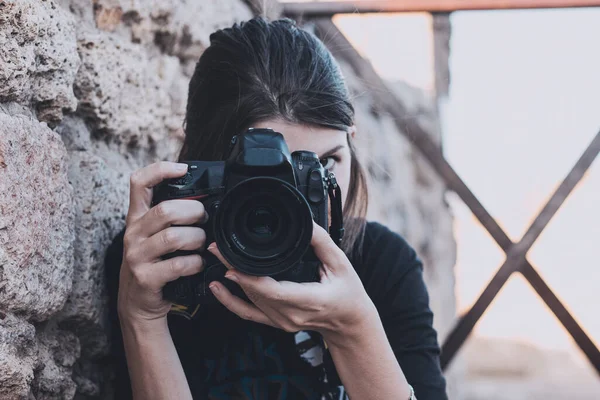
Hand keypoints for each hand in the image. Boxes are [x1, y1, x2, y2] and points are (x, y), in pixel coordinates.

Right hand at [118, 161, 207, 324]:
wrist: (138, 304)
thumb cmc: (154, 264)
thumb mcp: (154, 236)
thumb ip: (169, 218)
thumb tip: (203, 200)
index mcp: (137, 218)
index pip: (139, 183)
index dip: (161, 170)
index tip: (183, 169)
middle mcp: (133, 233)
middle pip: (165, 210)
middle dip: (194, 212)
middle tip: (204, 220)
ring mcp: (137, 256)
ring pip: (174, 237)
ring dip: (196, 239)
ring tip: (201, 245)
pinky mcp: (146, 277)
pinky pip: (178, 264)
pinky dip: (195, 263)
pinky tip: (197, 265)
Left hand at [207, 222, 377, 341]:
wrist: (349, 323)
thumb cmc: (348, 294)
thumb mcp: (341, 264)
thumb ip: (322, 242)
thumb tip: (305, 222)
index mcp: (309, 300)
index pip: (274, 292)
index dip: (249, 280)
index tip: (232, 266)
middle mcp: (292, 314)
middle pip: (256, 293)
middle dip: (233, 269)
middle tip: (218, 247)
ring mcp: (282, 321)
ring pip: (249, 302)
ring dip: (229, 280)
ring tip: (216, 258)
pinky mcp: (276, 322)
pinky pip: (247, 313)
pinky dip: (229, 301)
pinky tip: (217, 288)